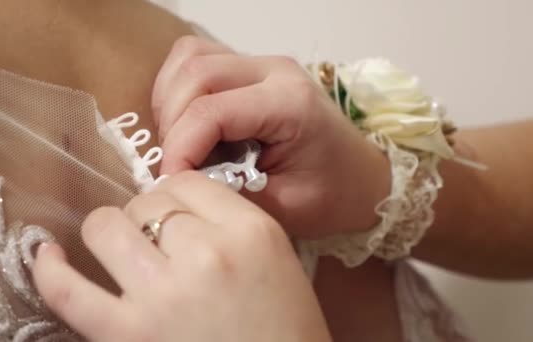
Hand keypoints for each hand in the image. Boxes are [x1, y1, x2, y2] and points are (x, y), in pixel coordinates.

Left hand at [33, 171, 330, 341]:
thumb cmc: (287, 326)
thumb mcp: (277, 256)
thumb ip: (231, 219)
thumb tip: (174, 201)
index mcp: (249, 231)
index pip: (188, 182)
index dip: (175, 194)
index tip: (175, 212)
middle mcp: (205, 253)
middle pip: (148, 202)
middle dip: (148, 216)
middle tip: (158, 240)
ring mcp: (162, 294)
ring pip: (107, 227)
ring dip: (109, 231)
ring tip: (118, 247)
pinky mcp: (128, 335)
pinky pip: (69, 292)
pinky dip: (49, 271)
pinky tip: (46, 254)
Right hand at [152, 36, 389, 237]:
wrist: (362, 177)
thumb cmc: (332, 195)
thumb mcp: (283, 209)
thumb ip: (228, 193)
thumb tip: (179, 181)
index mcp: (289, 103)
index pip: (210, 112)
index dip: (179, 149)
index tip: (170, 183)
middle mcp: (275, 70)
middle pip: (195, 73)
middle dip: (172, 124)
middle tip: (176, 165)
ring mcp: (263, 63)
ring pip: (191, 58)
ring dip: (172, 102)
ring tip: (180, 145)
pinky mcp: (252, 68)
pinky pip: (199, 61)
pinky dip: (180, 91)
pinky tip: (188, 126)